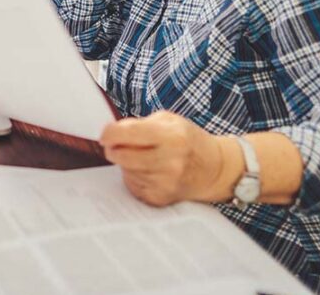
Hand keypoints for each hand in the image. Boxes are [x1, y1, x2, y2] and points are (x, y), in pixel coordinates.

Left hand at [100, 111, 235, 206]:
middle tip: (115, 145)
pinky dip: (134, 177)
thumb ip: (140, 124)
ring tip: (141, 157)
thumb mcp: (169, 121)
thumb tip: (111, 133)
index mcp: (172, 137)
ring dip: (126, 163)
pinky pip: (133, 186)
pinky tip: (148, 171)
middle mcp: (170, 162)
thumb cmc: (188, 140)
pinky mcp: (160, 198)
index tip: (105, 134)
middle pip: (122, 156)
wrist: (213, 169)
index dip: (110, 133)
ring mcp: (165, 183)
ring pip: (126, 171)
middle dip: (113, 149)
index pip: (129, 134)